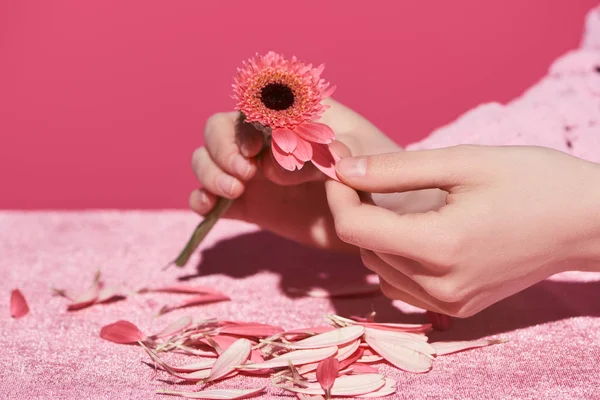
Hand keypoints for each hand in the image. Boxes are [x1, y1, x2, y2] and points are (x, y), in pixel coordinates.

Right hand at [190, 98, 419, 251]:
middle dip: (221, 149)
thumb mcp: (363, 157)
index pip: (249, 107)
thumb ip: (320, 155)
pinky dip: (201, 200)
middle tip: (244, 173)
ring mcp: (255, 174)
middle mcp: (267, 141)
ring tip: (234, 190)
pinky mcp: (251, 205)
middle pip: (218, 130)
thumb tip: (273, 168)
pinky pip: (211, 198)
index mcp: (292, 117)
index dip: (241, 126)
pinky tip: (210, 209)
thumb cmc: (381, 177)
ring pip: (207, 160)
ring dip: (208, 172)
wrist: (384, 221)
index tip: (255, 150)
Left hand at [326, 145, 599, 315]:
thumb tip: (343, 169)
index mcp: (440, 247)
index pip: (355, 229)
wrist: (587, 222)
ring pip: (379, 269)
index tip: (343, 169)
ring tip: (399, 205)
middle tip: (372, 179)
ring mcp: (450, 304)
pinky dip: (397, 258)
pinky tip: (417, 233)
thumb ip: (395, 169)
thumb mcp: (463, 162)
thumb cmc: (532, 181)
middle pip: (364, 249)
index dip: (339, 196)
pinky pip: (403, 285)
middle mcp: (440, 287)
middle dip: (358, 211)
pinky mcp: (458, 309)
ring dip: (376, 236)